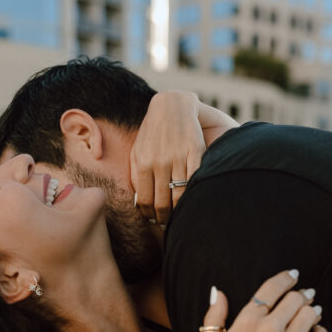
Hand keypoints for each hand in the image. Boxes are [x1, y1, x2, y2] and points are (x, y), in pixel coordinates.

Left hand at [130, 91, 205, 225]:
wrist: (173, 106)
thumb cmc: (152, 133)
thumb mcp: (137, 151)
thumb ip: (134, 175)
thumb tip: (139, 202)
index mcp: (144, 163)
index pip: (146, 201)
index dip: (149, 216)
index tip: (153, 221)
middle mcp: (160, 162)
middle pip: (162, 203)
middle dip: (164, 218)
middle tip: (166, 224)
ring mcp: (179, 157)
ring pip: (179, 196)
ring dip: (178, 211)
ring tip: (178, 216)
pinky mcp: (196, 152)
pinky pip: (194, 181)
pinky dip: (192, 195)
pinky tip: (190, 201)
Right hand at [201, 271, 330, 331]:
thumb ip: (214, 316)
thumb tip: (217, 291)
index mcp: (246, 322)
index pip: (272, 288)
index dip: (285, 277)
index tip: (293, 274)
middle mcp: (269, 330)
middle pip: (295, 298)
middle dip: (301, 294)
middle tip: (305, 295)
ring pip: (310, 314)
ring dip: (312, 310)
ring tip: (313, 312)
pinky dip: (322, 331)